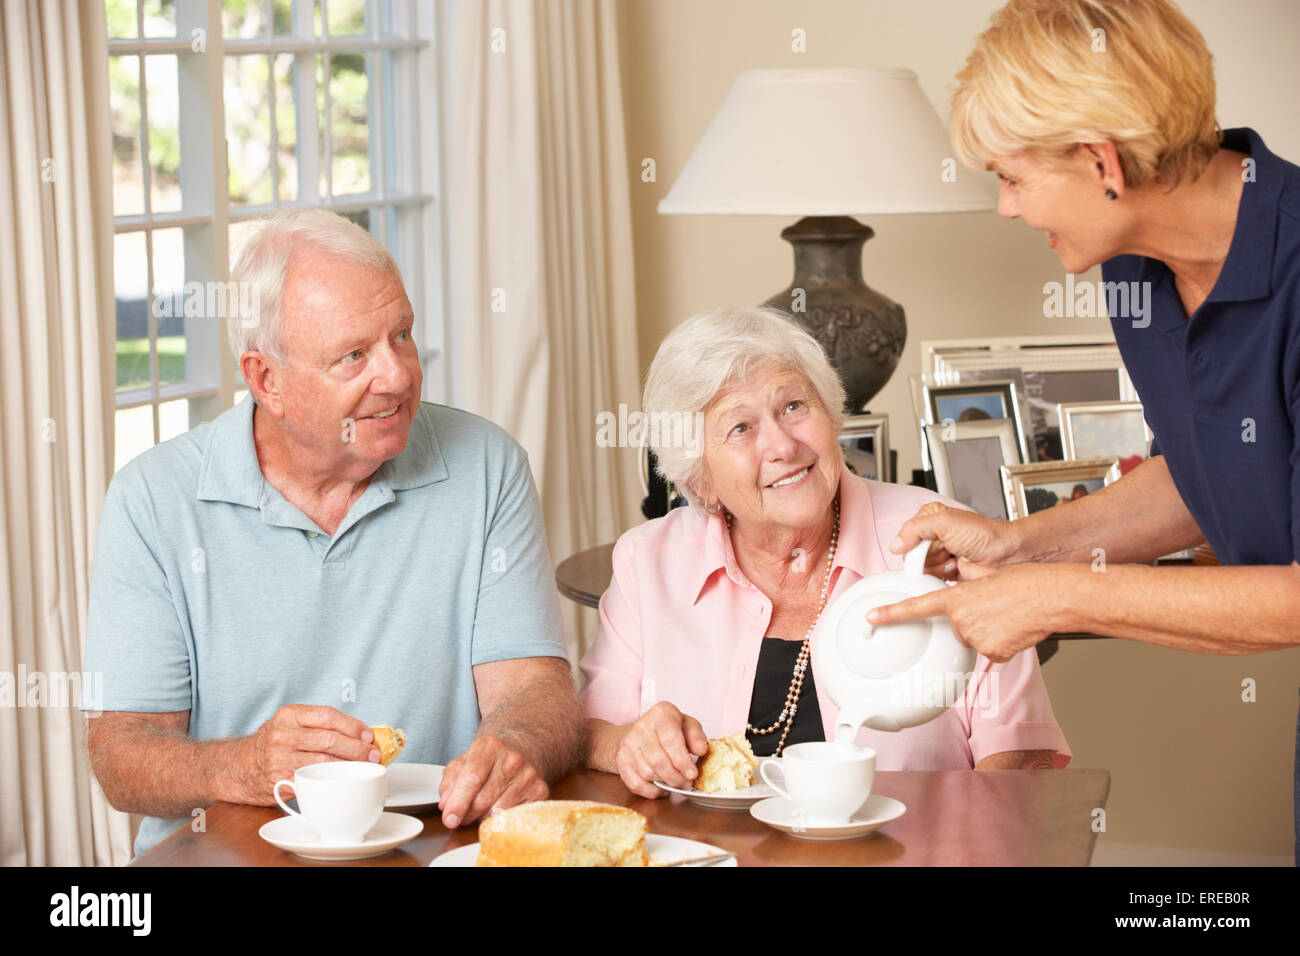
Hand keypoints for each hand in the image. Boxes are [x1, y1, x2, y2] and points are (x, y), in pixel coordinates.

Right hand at [230, 704, 377, 804]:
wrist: (238, 766)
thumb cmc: (272, 744)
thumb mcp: (290, 724)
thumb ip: (318, 725)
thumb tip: (360, 734)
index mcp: (289, 715)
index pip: (328, 715)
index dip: (353, 726)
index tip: (368, 735)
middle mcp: (283, 735)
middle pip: (329, 739)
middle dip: (357, 748)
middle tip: (373, 754)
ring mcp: (280, 758)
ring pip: (324, 761)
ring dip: (350, 765)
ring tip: (365, 767)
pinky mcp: (280, 780)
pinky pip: (313, 779)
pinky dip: (333, 779)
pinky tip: (344, 779)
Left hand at [438, 734, 547, 827]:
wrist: (520, 751)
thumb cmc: (487, 761)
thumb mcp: (462, 763)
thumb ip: (449, 783)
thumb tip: (446, 805)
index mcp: (489, 746)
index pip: (472, 778)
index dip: (458, 802)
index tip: (449, 819)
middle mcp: (512, 759)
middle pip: (482, 799)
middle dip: (467, 813)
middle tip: (463, 814)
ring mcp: (528, 775)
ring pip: (497, 811)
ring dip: (483, 816)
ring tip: (483, 807)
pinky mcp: (539, 791)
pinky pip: (513, 816)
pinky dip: (501, 818)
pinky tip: (499, 806)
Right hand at [613, 701, 708, 798]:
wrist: (640, 732)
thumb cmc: (668, 730)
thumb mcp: (687, 725)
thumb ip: (696, 737)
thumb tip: (701, 749)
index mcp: (661, 714)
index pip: (671, 739)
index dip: (682, 760)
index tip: (692, 774)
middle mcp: (641, 727)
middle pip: (658, 760)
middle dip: (676, 777)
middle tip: (687, 783)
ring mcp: (628, 745)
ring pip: (648, 774)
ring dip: (665, 783)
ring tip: (675, 781)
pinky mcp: (621, 761)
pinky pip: (637, 784)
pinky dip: (652, 791)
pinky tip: (661, 785)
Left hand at [866, 563, 1065, 661]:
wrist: (1049, 596)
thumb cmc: (1024, 582)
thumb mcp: (987, 579)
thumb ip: (969, 588)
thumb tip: (965, 594)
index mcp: (957, 598)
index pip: (916, 607)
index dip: (891, 613)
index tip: (871, 618)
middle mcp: (962, 619)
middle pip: (957, 628)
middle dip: (973, 621)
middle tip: (995, 610)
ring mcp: (975, 637)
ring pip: (975, 640)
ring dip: (989, 633)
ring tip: (1009, 618)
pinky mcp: (992, 652)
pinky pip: (992, 652)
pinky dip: (1002, 645)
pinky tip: (1014, 631)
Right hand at [888, 502, 1022, 581]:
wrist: (1009, 555)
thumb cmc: (986, 534)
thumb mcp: (946, 522)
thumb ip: (915, 529)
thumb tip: (896, 545)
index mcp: (930, 519)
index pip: (906, 536)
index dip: (914, 544)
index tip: (927, 544)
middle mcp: (934, 537)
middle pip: (912, 555)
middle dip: (928, 557)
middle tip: (946, 551)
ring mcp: (941, 556)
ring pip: (922, 570)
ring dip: (938, 568)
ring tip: (954, 560)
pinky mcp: (948, 573)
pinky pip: (932, 581)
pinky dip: (942, 579)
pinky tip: (955, 570)